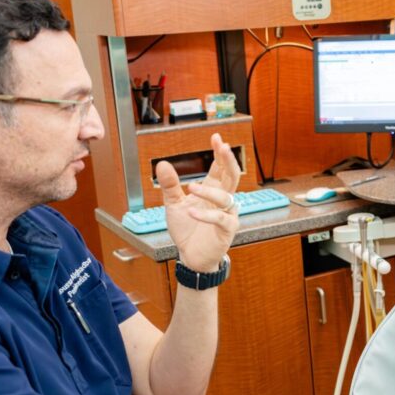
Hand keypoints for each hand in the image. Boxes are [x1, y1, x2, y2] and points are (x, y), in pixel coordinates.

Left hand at [156, 133, 239, 271]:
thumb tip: (162, 164)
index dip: (219, 153)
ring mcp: (227, 215)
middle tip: (222, 146)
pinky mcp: (226, 230)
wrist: (191, 256)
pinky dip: (205, 215)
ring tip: (191, 187)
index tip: (216, 137)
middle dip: (228, 160)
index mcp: (213, 190)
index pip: (220, 168)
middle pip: (232, 176)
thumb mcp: (174, 204)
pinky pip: (219, 219)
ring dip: (209, 191)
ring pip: (225, 197)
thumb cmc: (187, 230)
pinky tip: (191, 211)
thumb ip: (170, 185)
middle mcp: (223, 200)